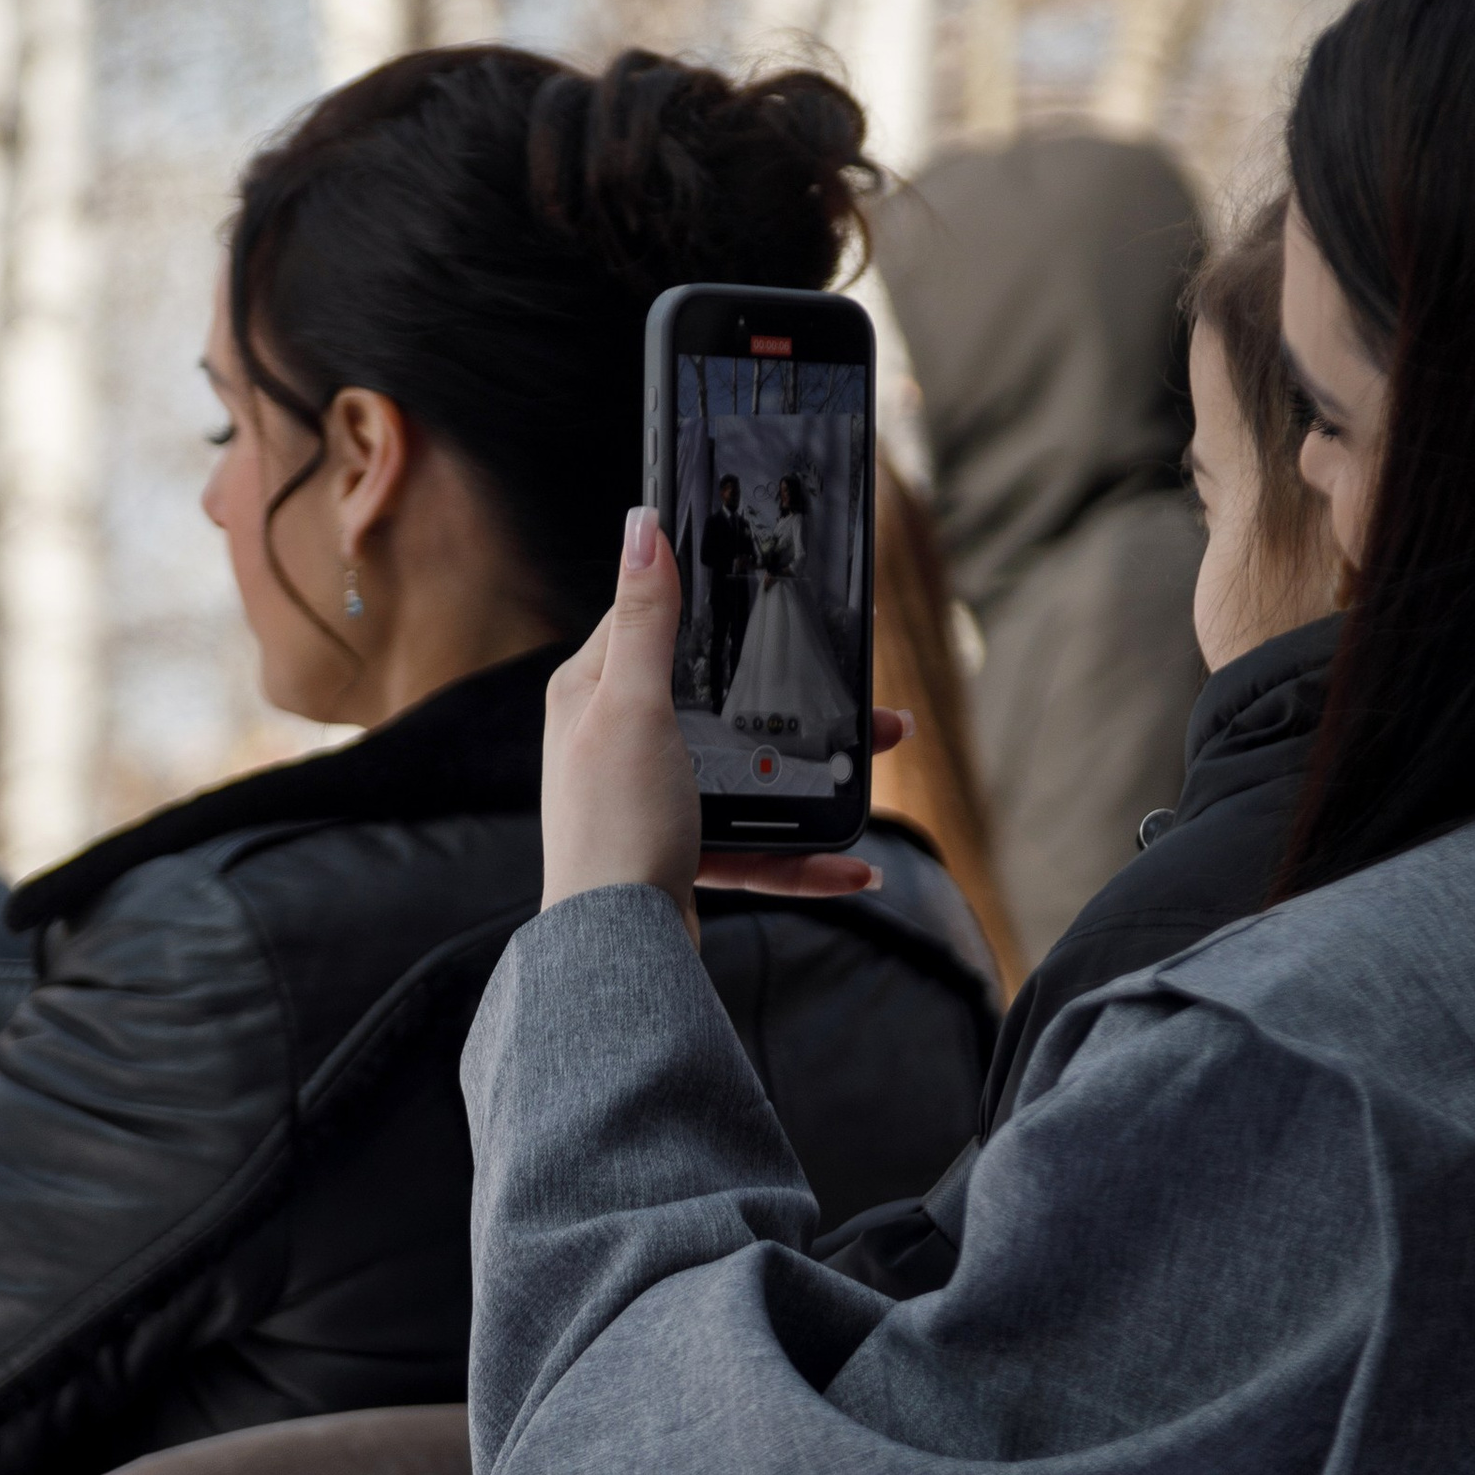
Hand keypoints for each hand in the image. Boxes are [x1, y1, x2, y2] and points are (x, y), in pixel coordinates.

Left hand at [543, 511, 896, 932]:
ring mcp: (650, 799)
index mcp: (591, 695)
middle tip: (860, 683)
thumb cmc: (615, 826)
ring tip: (882, 750)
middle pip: (716, 697)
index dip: (711, 600)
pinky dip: (803, 854)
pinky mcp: (678, 854)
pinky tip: (854, 861)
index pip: (651, 621)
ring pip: (747, 767)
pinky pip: (754, 845)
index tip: (776, 585)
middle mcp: (616, 742)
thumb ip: (645, 620)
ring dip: (816, 766)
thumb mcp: (634, 707)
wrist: (620, 949)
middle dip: (791, 693)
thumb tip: (643, 525)